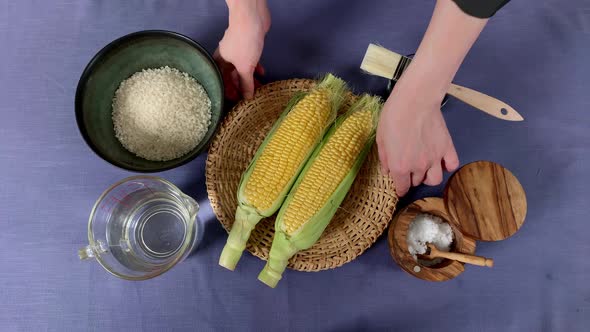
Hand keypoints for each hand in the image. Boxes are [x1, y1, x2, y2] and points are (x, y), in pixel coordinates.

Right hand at [215, 0, 269, 100]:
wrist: (252, 18)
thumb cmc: (244, 43)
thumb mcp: (245, 67)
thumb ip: (246, 83)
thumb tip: (247, 97)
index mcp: (220, 62)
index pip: (221, 81)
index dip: (228, 91)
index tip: (236, 101)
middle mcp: (226, 57)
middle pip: (232, 76)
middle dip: (241, 86)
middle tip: (249, 97)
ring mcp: (237, 52)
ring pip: (242, 69)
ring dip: (250, 78)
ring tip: (258, 88)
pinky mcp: (248, 47)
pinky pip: (250, 62)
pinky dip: (255, 68)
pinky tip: (262, 73)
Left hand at [376, 73, 458, 196]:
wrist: (414, 101)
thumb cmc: (392, 117)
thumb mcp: (381, 139)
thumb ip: (384, 159)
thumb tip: (387, 171)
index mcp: (400, 167)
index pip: (402, 188)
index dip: (400, 189)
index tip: (399, 186)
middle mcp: (419, 167)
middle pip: (417, 182)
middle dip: (411, 178)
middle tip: (408, 168)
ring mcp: (435, 158)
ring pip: (435, 179)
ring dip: (428, 177)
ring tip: (424, 168)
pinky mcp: (447, 148)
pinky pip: (452, 165)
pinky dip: (447, 166)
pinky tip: (441, 161)